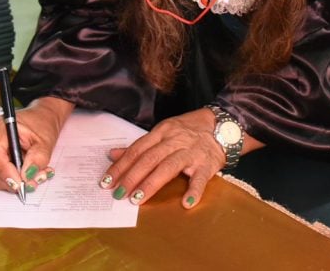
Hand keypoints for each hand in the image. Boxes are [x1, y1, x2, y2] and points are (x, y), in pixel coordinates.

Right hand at [0, 97, 71, 195]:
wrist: (43, 117)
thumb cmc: (42, 123)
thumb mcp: (45, 141)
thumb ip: (37, 158)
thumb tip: (26, 177)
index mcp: (1, 127)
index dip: (5, 172)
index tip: (20, 184)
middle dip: (12, 180)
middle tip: (31, 185)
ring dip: (16, 181)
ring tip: (37, 177)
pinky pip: (0, 173)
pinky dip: (15, 178)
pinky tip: (31, 174)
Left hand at [100, 109, 225, 209]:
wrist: (222, 126)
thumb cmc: (188, 131)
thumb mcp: (163, 133)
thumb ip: (139, 146)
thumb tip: (112, 154)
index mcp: (162, 132)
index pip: (137, 150)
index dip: (121, 166)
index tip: (107, 181)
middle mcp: (175, 140)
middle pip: (149, 158)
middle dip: (131, 177)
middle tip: (118, 194)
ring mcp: (192, 152)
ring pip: (169, 167)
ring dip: (152, 183)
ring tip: (137, 199)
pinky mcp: (208, 163)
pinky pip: (200, 178)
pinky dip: (194, 190)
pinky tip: (186, 202)